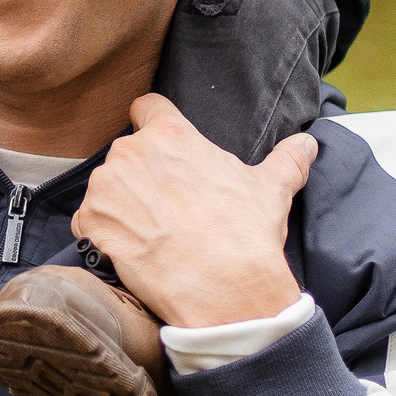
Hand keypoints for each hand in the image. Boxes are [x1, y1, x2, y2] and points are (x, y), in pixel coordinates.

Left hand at [69, 94, 313, 328]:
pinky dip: (102, 235)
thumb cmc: (245, 234)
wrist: (223, 287)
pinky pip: (87, 223)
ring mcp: (105, 187)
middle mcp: (130, 152)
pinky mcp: (90, 222)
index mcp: (170, 134)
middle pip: (126, 155)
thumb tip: (308, 143)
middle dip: (141, 177)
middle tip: (167, 208)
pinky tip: (132, 251)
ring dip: (121, 206)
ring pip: (106, 189)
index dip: (153, 124)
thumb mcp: (272, 189)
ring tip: (153, 234)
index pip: (146, 107)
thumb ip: (287, 159)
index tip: (161, 148)